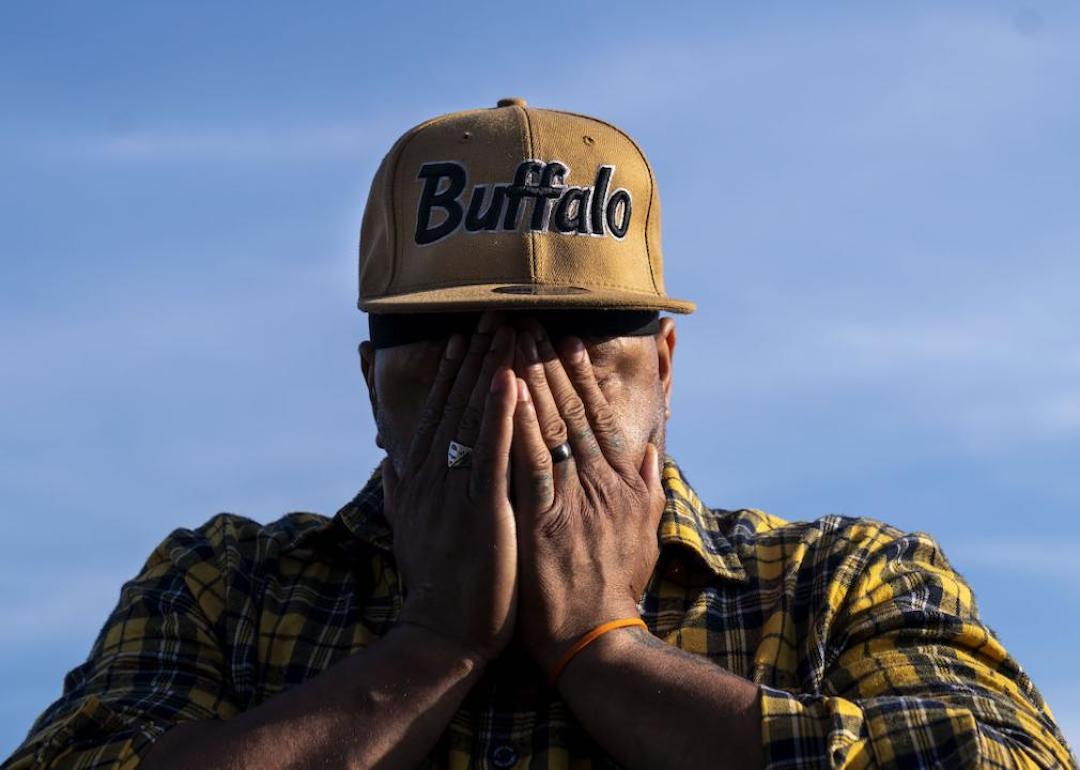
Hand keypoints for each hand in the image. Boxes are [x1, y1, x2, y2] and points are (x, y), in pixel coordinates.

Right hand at [382, 313, 518, 663]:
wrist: (441, 634)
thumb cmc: (435, 583)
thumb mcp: (408, 529)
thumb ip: (398, 489)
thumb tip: (387, 459)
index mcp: (420, 479)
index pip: (436, 413)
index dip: (450, 372)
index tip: (462, 335)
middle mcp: (432, 476)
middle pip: (455, 403)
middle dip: (474, 356)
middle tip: (491, 314)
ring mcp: (455, 490)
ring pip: (472, 418)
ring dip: (488, 370)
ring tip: (503, 330)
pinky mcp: (480, 509)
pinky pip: (491, 452)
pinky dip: (499, 414)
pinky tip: (509, 380)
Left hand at [509, 320, 665, 676]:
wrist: (596, 638)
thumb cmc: (616, 588)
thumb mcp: (645, 533)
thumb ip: (649, 488)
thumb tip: (651, 452)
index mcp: (616, 480)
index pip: (594, 416)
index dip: (578, 375)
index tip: (565, 340)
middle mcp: (595, 479)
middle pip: (568, 409)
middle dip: (546, 362)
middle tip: (528, 321)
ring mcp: (570, 497)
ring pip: (549, 426)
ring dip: (530, 379)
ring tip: (513, 339)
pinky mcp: (542, 518)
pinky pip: (530, 462)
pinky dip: (520, 425)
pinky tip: (508, 393)